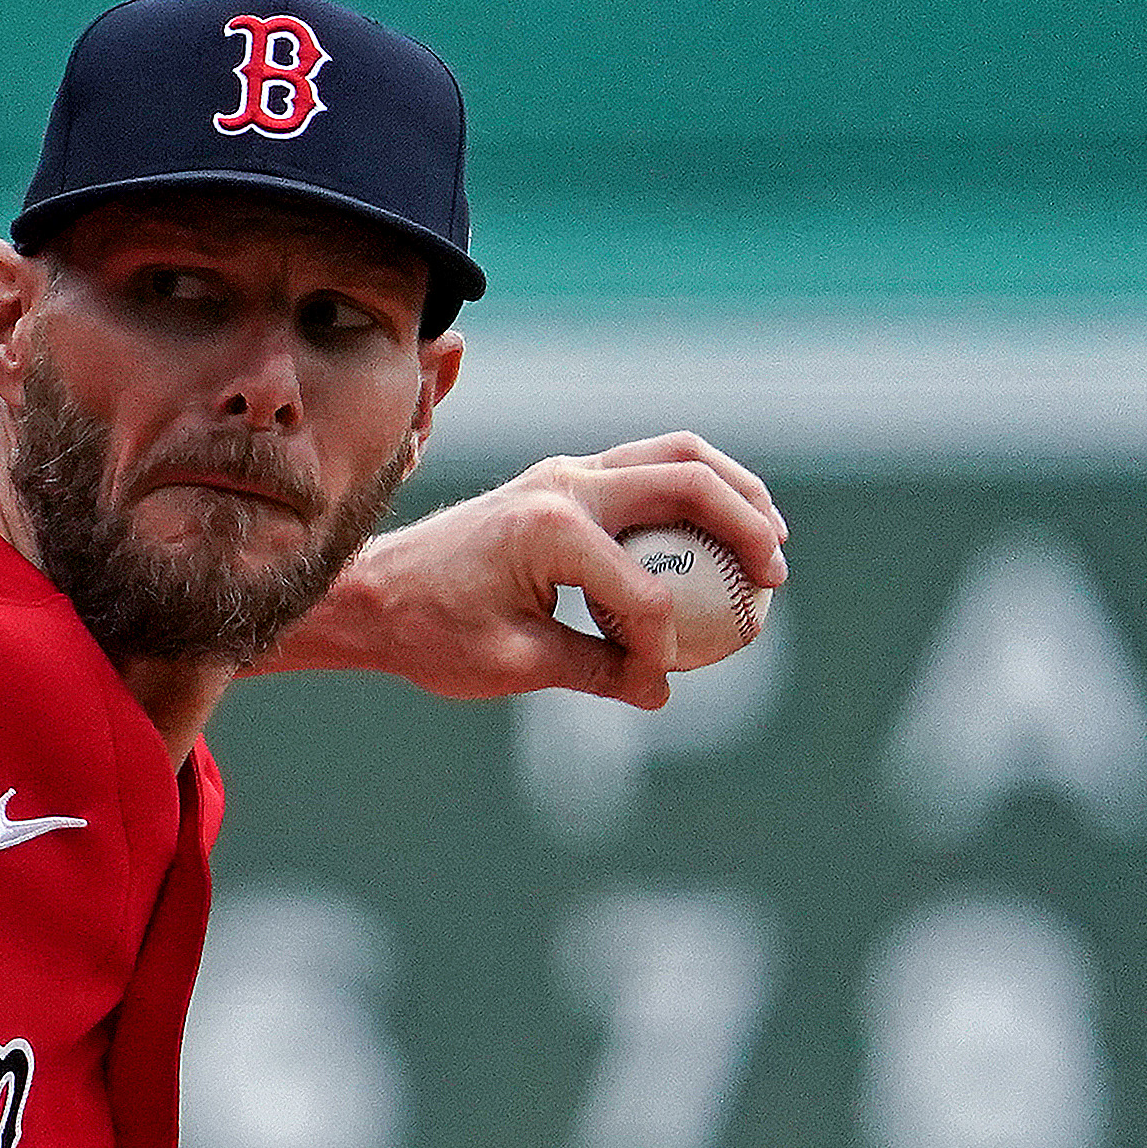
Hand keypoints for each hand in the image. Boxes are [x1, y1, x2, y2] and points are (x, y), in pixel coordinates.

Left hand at [299, 433, 787, 710]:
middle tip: (775, 577)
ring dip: (733, 491)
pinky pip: (647, 467)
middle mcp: (564, 485)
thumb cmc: (429, 631)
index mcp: (551, 531)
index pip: (645, 591)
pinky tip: (718, 532)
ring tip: (769, 539)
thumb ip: (594, 671)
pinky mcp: (563, 479)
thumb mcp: (512, 665)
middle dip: (745, 525)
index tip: (655, 682)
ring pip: (675, 455)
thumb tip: (660, 691)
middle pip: (688, 480)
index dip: (665, 645)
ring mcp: (564, 473)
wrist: (371, 589)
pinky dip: (694, 491)